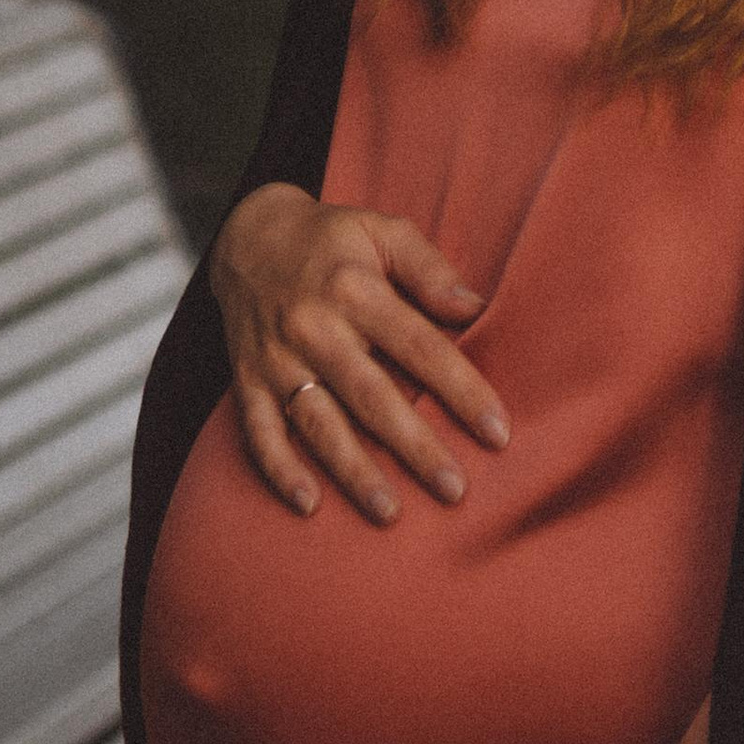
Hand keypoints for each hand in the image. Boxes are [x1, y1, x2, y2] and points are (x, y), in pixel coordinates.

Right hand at [208, 184, 510, 524]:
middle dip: (414, 446)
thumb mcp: (382, 230)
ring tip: (390, 513)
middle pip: (371, 395)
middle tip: (454, 490)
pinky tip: (308, 504)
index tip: (497, 432)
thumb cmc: (331, 239)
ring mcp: (276, 358)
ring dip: (353, 471)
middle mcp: (314, 328)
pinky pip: (259, 431)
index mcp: (353, 288)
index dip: (461, 390)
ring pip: (318, 423)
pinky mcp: (248, 380)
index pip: (418, 346)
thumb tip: (477, 308)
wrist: (246, 236)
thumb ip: (429, 269)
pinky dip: (279, 469)